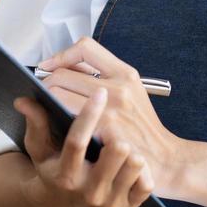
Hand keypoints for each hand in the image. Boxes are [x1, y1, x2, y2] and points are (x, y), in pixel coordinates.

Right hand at [13, 87, 154, 206]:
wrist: (64, 205)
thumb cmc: (54, 169)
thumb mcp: (41, 150)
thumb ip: (36, 124)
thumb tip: (24, 100)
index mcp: (65, 176)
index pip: (78, 142)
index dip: (89, 115)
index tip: (100, 92)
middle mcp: (89, 192)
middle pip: (117, 150)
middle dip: (116, 132)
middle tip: (111, 127)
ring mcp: (110, 201)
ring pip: (135, 162)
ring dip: (131, 149)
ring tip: (120, 147)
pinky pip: (146, 183)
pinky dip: (143, 170)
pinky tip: (130, 166)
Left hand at [35, 37, 188, 198]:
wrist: (164, 159)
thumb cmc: (143, 127)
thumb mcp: (133, 91)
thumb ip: (105, 76)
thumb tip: (68, 64)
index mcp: (126, 73)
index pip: (85, 47)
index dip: (62, 54)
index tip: (50, 65)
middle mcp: (118, 86)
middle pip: (63, 73)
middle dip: (47, 82)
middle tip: (43, 92)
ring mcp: (109, 109)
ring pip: (57, 93)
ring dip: (46, 100)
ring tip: (46, 106)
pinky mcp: (101, 130)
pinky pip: (63, 115)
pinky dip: (54, 117)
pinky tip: (55, 123)